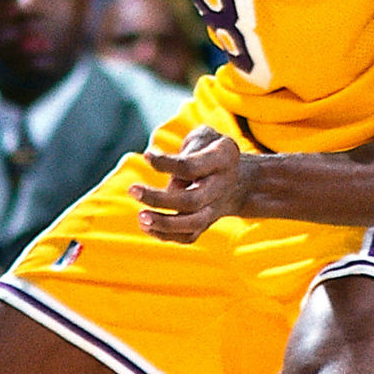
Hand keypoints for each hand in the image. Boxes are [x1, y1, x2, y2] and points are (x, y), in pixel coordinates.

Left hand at [131, 126, 245, 243]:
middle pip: (191, 200)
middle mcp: (220, 187)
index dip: (166, 163)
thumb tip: (172, 185)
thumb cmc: (211, 150)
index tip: (147, 156)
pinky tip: (147, 225)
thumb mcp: (204, 137)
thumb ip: (187, 152)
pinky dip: (165, 234)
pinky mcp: (206, 223)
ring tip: (141, 217)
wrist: (240, 179)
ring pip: (193, 224)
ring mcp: (215, 208)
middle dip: (159, 199)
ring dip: (164, 223)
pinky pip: (188, 236)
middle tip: (133, 190)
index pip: (191, 167)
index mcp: (223, 159)